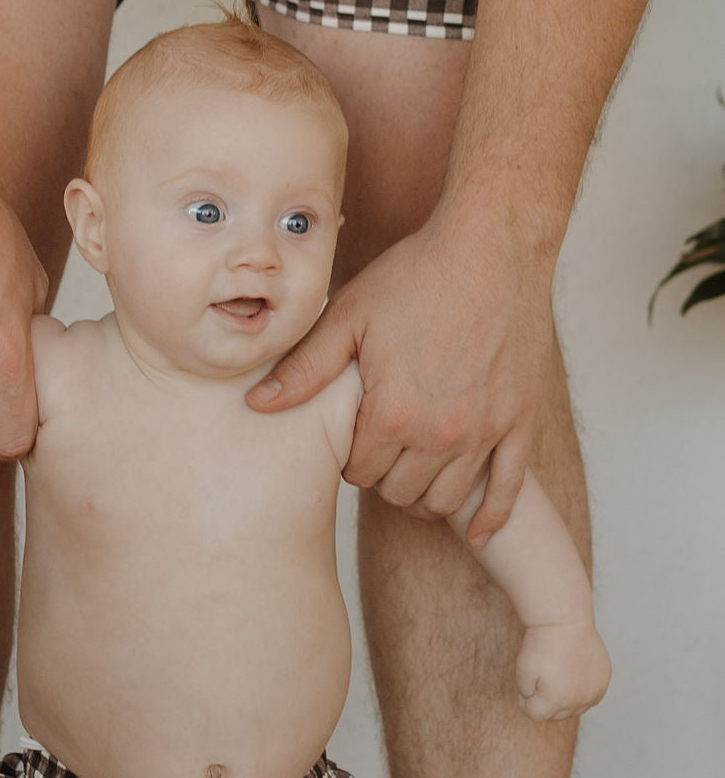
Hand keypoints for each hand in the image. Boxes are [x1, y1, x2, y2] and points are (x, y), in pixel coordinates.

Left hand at [247, 214, 554, 538]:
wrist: (493, 246)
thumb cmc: (417, 274)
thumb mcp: (348, 316)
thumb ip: (304, 369)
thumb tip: (256, 404)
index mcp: (392, 412)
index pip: (360, 472)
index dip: (352, 458)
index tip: (354, 437)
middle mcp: (439, 433)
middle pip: (400, 492)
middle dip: (384, 477)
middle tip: (381, 450)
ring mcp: (485, 432)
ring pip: (445, 499)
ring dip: (424, 494)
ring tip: (414, 471)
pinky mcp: (521, 422)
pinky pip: (507, 491)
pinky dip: (491, 517)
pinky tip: (476, 531)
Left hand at [516, 621, 611, 720]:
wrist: (564, 621)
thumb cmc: (540, 644)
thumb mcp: (522, 671)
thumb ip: (527, 696)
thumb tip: (535, 705)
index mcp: (557, 700)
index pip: (535, 715)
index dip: (526, 700)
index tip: (526, 682)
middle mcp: (580, 700)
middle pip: (556, 715)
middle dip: (545, 702)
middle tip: (540, 677)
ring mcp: (595, 690)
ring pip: (575, 708)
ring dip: (564, 699)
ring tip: (556, 676)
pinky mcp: (604, 679)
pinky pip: (590, 696)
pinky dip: (581, 691)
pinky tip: (572, 675)